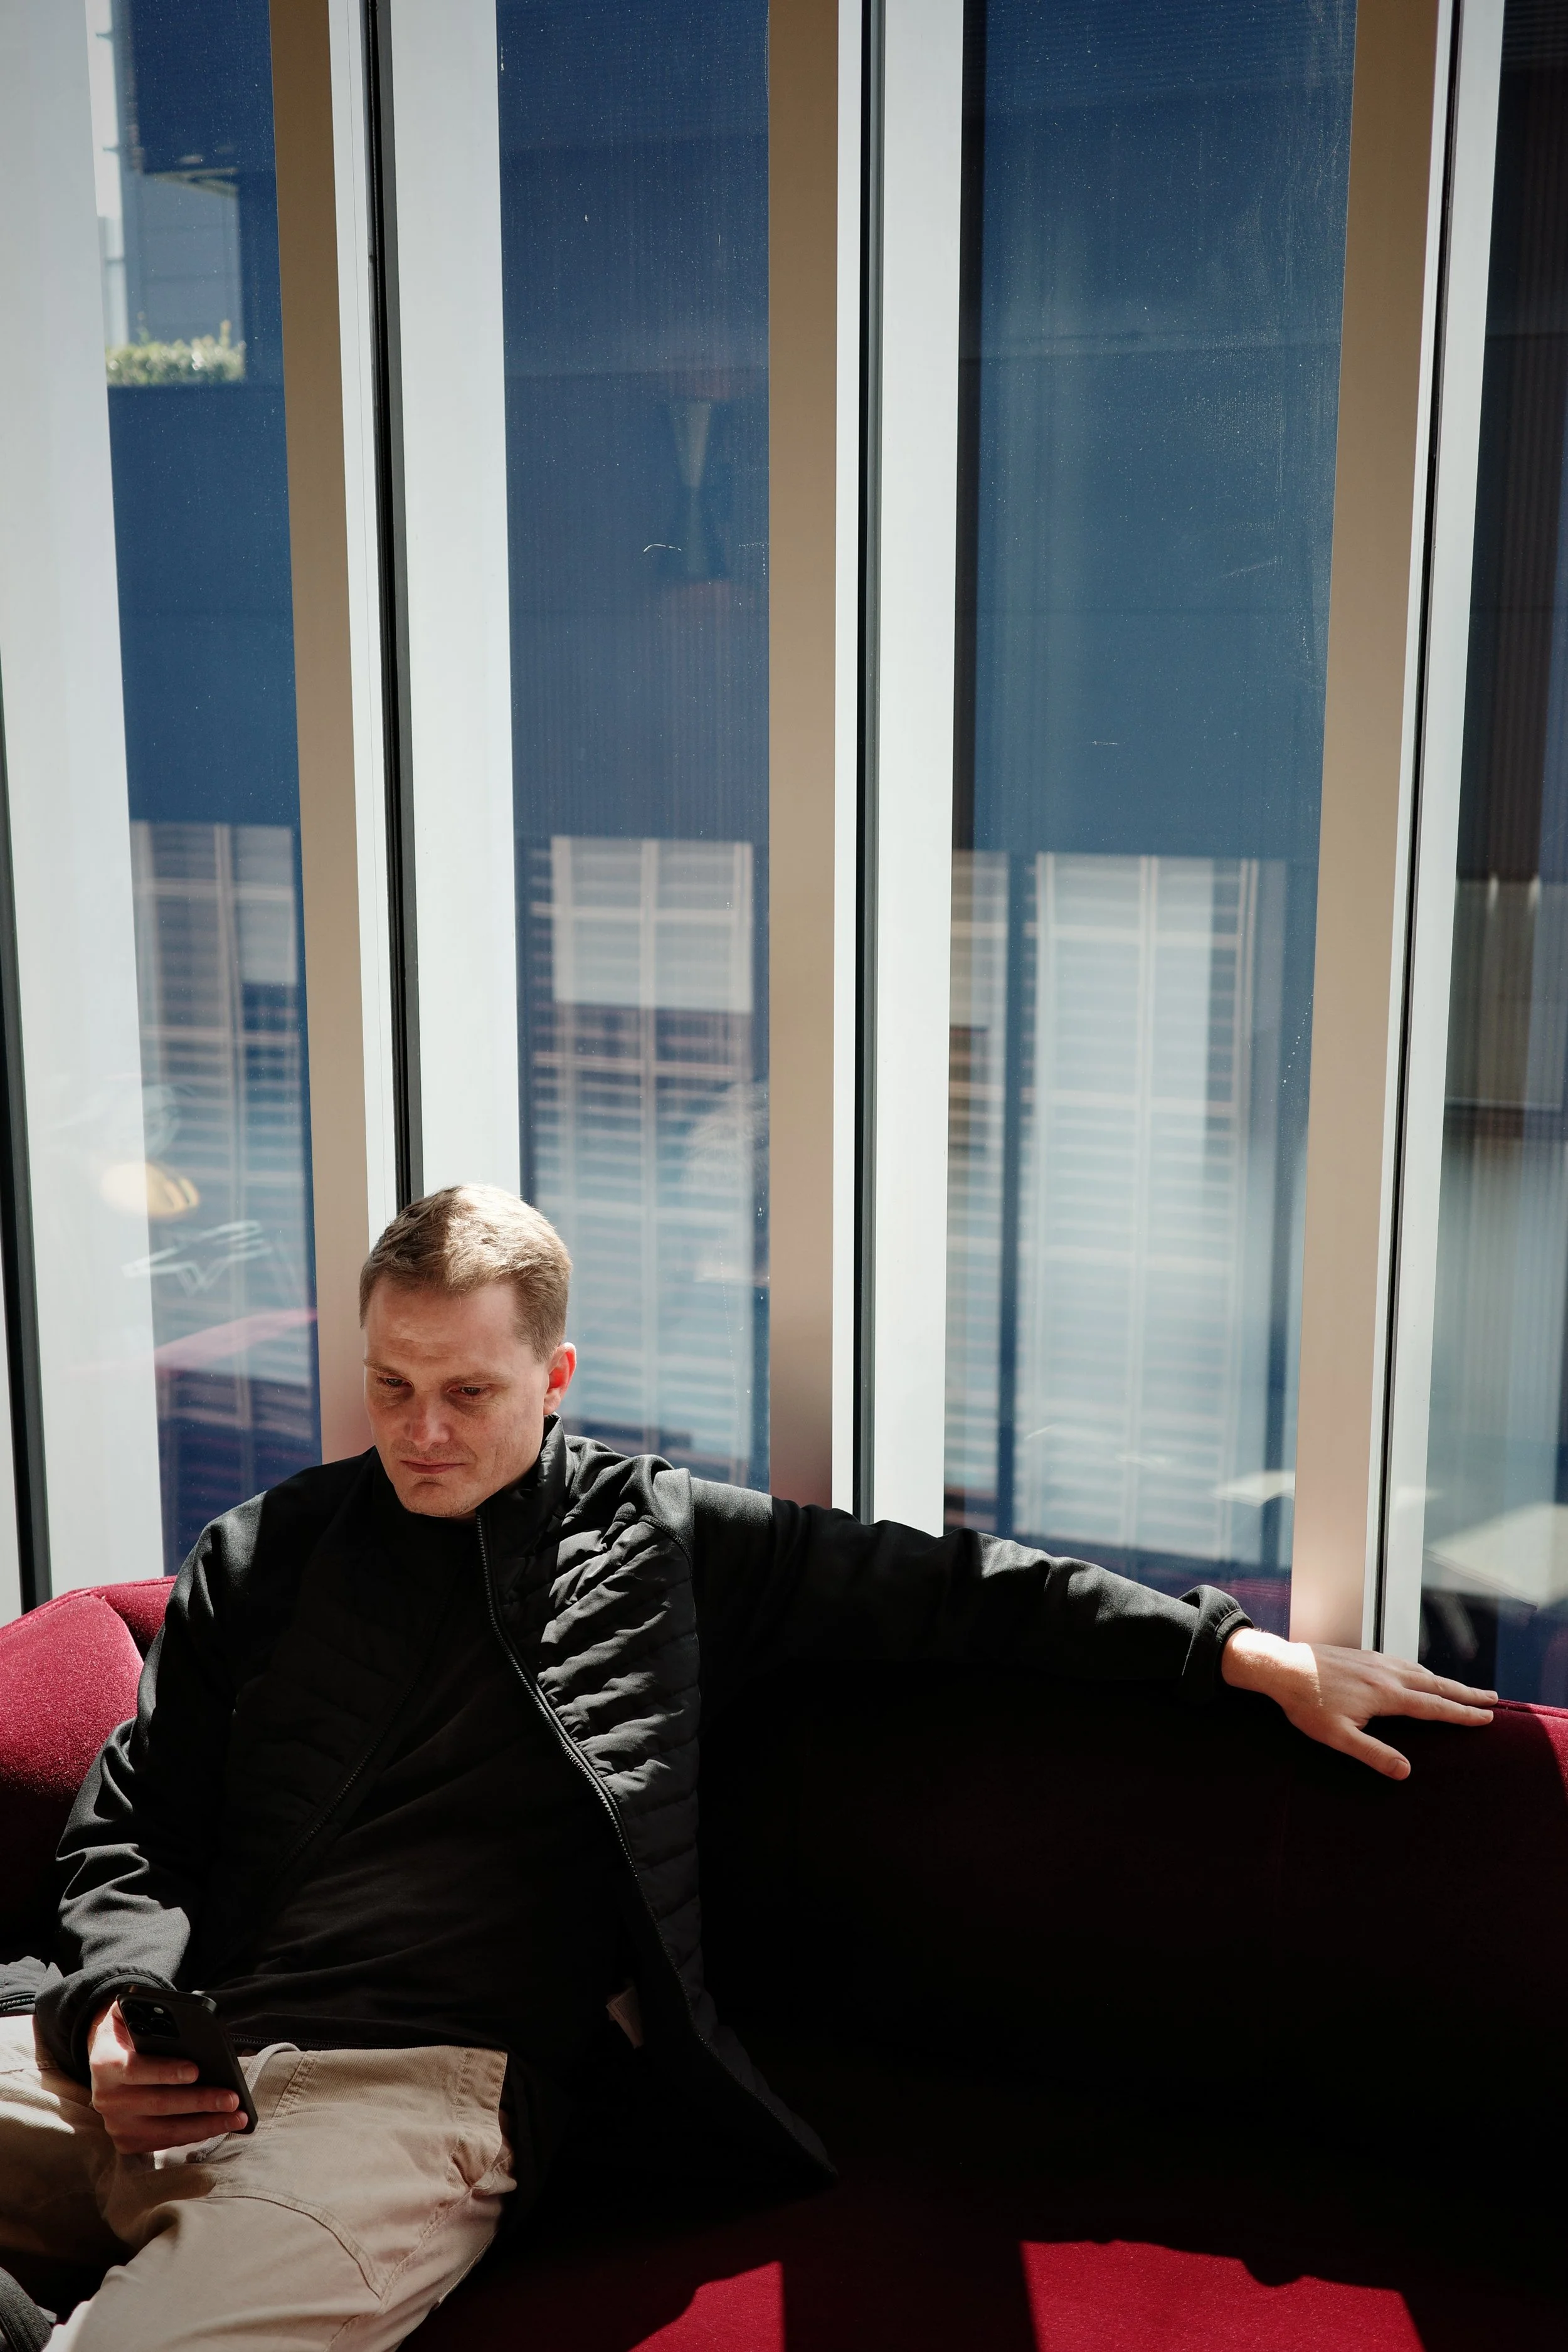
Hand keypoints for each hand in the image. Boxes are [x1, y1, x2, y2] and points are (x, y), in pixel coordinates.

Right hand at [88, 2000, 245, 2155]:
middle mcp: (107, 2098)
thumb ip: (145, 2007)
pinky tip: (220, 2126)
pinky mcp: (127, 2142)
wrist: (105, 2059)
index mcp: (106, 2063)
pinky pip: (166, 2142)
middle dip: (199, 2102)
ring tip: (237, 2117)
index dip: (165, 2071)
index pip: (135, 2069)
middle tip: (232, 2098)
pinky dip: (195, 2134)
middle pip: (158, 2104)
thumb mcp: (128, 2012)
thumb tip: (171, 2007)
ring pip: (165, 2130)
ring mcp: (116, 2125)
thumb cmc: (128, 2032)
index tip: (196, 2070)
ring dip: (205, 2125)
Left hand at [1221, 1630, 1495, 1778]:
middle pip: (1436, 1684)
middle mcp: (1387, 1673)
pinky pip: (1404, 1663)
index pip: (1434, 1706)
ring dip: (1446, 1681)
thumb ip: (1373, 1753)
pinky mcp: (1364, 1656)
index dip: (1462, 1713)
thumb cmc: (1306, 1704)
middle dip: (1466, 1693)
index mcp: (1386, 1694)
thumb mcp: (1338, 1737)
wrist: (1281, 1667)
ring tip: (1464, 1690)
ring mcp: (1376, 1661)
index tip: (1487, 1717)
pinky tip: (1421, 1675)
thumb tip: (1406, 1771)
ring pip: (1421, 1671)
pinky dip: (1423, 1671)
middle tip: (1492, 1699)